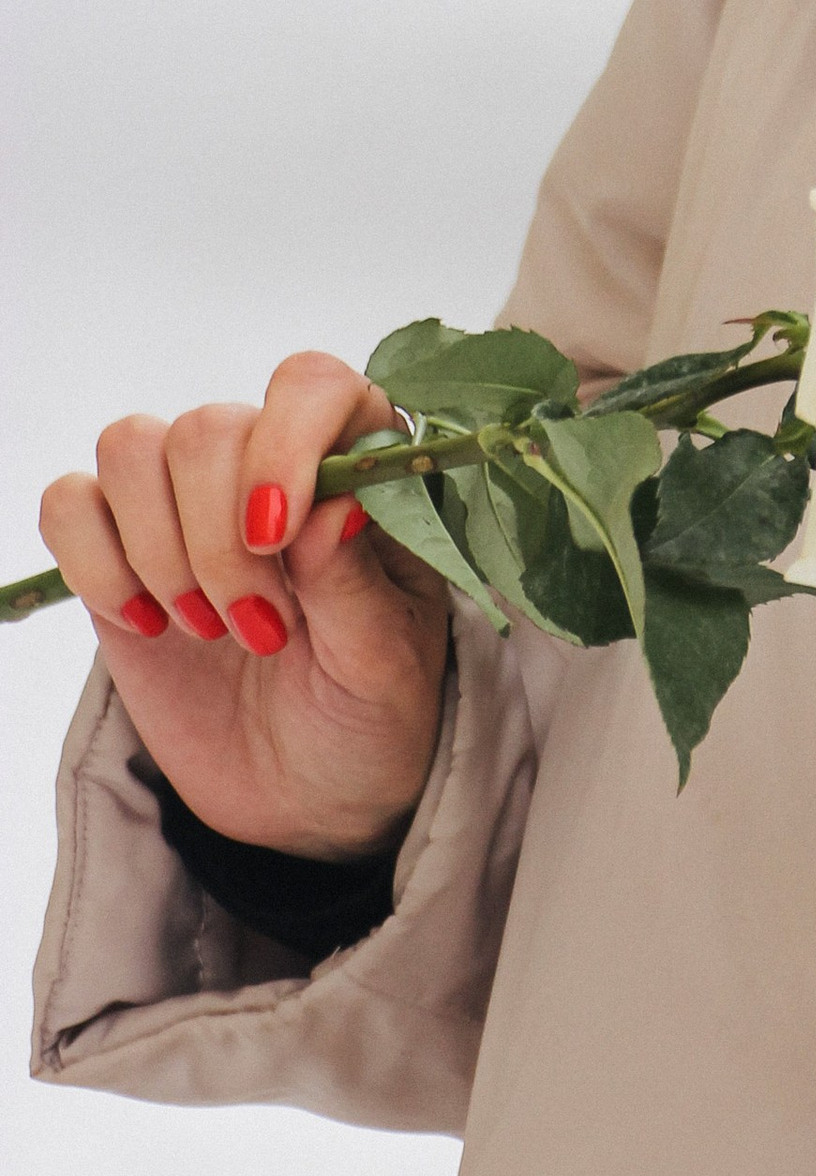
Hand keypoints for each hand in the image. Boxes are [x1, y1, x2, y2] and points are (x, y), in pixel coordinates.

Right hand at [38, 352, 450, 859]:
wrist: (310, 791)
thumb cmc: (371, 711)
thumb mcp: (387, 662)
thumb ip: (357, 583)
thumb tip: (330, 507)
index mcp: (361, 466)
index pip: (312, 384)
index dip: (283, 443)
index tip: (275, 536)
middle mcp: (272, 461)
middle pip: (206, 427)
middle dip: (217, 541)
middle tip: (261, 630)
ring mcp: (190, 504)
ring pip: (131, 446)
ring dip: (159, 548)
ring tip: (207, 628)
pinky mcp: (122, 551)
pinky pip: (69, 502)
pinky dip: (93, 561)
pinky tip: (145, 622)